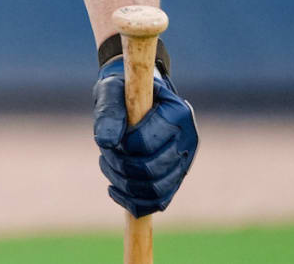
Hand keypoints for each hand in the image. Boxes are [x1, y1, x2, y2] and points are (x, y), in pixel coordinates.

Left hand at [92, 58, 198, 216]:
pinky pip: (158, 202)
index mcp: (177, 113)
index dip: (120, 145)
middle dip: (119, 164)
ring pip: (154, 189)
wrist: (136, 98)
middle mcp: (188, 140)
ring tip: (107, 163)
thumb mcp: (111, 91)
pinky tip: (114, 187)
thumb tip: (106, 142)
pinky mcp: (176, 178)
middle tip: (105, 151)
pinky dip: (132, 201)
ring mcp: (185, 161)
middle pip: (150, 170)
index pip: (144, 143)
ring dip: (122, 182)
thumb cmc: (123, 92)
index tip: (109, 136)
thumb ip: (109, 112)